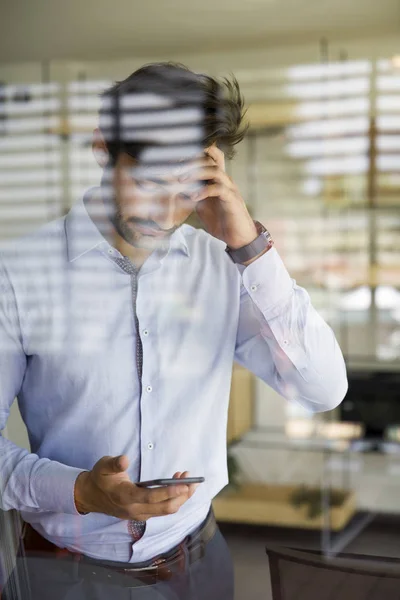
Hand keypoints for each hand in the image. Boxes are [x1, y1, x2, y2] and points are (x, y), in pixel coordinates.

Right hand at [74, 455, 198, 520]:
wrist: (90, 496)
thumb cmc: (99, 478)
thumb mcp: (103, 466)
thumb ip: (114, 463)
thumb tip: (124, 459)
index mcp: (125, 497)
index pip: (151, 498)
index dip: (169, 492)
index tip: (184, 484)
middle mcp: (134, 510)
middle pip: (165, 507)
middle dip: (182, 495)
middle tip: (194, 480)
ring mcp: (139, 514)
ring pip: (166, 510)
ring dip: (181, 497)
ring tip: (190, 481)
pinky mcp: (143, 515)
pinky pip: (163, 510)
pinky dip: (174, 499)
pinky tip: (179, 486)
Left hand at [180, 144, 257, 249]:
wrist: (237, 238)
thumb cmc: (221, 221)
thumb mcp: (201, 206)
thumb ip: (192, 195)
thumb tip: (176, 189)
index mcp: (217, 180)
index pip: (209, 157)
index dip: (193, 155)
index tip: (176, 161)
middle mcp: (225, 180)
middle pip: (211, 159)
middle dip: (191, 161)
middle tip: (175, 169)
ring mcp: (230, 189)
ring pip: (215, 171)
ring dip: (196, 173)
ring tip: (181, 181)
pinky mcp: (232, 200)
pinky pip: (219, 189)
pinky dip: (204, 191)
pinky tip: (193, 198)